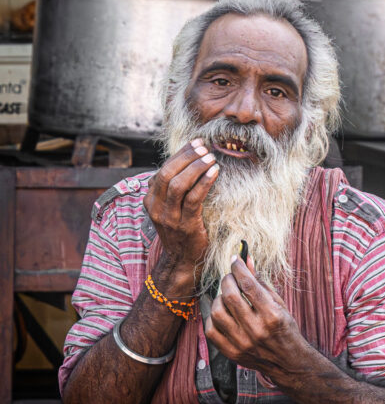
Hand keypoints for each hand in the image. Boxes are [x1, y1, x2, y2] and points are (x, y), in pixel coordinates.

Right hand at [143, 139, 218, 281]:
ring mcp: (169, 217)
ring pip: (178, 185)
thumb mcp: (170, 208)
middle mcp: (156, 207)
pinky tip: (214, 173)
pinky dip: (204, 183)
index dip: (180, 154)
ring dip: (196, 168)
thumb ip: (174, 188)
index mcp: (151, 200)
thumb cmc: (181, 229)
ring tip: (211, 158)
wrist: (182, 260)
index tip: (196, 143)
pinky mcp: (185, 225)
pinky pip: (193, 199)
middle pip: (167, 174)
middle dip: (187, 157)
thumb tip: (189, 161)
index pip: (163, 169)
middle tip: (204, 148)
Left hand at [204, 256, 305, 376]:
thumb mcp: (278, 303)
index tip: (235, 260)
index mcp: (272, 315)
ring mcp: (242, 343)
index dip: (239, 268)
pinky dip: (213, 317)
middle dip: (227, 280)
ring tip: (227, 297)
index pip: (248, 285)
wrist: (286, 361)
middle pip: (230, 296)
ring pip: (217, 312)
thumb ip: (260, 282)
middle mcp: (256, 330)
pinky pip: (211, 330)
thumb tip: (246, 260)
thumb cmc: (284, 328)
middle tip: (231, 278)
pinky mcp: (231, 352)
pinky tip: (223, 313)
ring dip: (219, 298)